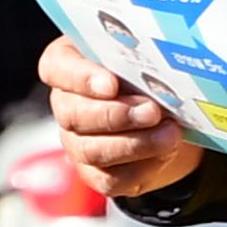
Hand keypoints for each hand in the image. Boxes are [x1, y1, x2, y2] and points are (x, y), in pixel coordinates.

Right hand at [36, 37, 208, 208]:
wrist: (164, 113)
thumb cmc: (146, 72)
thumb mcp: (141, 52)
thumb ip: (142, 50)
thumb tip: (168, 48)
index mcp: (69, 66)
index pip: (56, 68)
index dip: (80, 77)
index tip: (111, 83)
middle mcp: (66, 105)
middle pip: (73, 113)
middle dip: (115, 115)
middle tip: (152, 110)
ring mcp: (77, 142)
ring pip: (91, 150)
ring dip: (134, 144)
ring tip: (170, 133)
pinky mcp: (96, 173)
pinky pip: (111, 178)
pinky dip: (142, 167)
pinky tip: (166, 152)